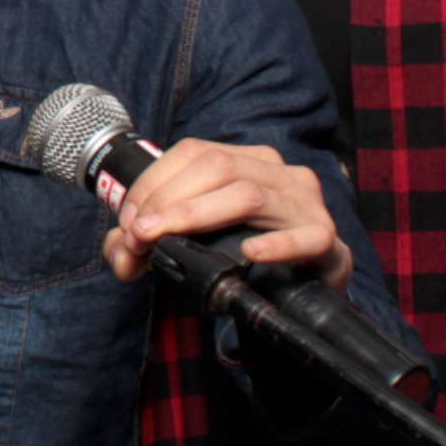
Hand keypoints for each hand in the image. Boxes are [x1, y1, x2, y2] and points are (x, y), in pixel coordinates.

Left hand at [99, 138, 351, 287]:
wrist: (300, 293)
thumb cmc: (240, 259)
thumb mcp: (188, 244)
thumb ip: (144, 245)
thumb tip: (120, 252)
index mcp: (245, 161)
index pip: (194, 152)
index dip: (154, 183)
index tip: (128, 220)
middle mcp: (277, 173)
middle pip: (216, 167)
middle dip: (168, 201)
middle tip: (139, 236)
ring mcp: (304, 203)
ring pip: (249, 194)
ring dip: (196, 216)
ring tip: (165, 240)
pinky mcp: (325, 239)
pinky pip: (306, 236)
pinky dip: (276, 245)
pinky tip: (249, 254)